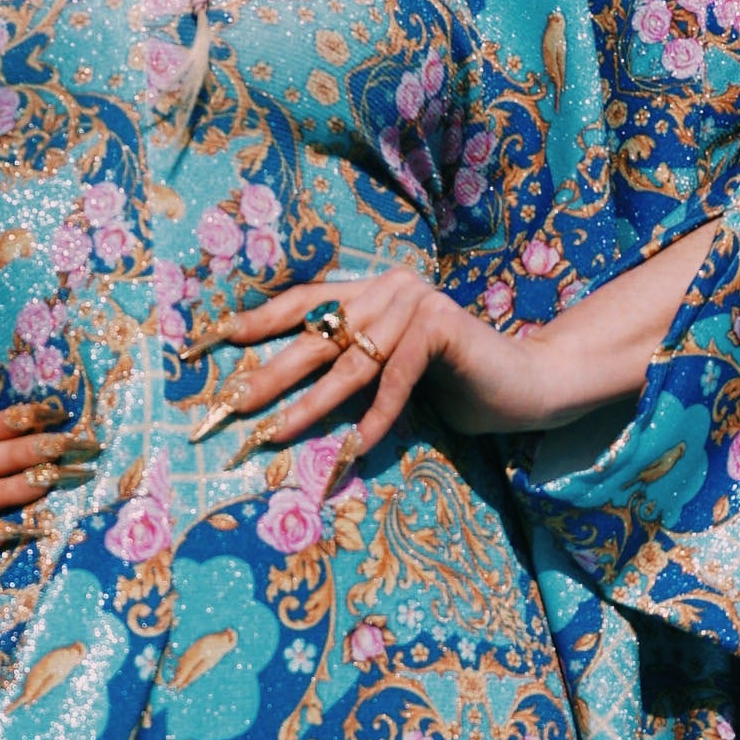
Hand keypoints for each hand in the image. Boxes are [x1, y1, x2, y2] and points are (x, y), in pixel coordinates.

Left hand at [183, 257, 537, 468]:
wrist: (523, 385)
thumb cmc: (453, 385)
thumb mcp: (387, 374)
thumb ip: (348, 366)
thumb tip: (278, 393)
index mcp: (371, 290)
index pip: (304, 303)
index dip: (258, 322)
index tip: (216, 343)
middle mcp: (389, 286)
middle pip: (315, 336)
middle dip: (269, 375)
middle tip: (232, 406)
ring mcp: (416, 302)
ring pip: (350, 364)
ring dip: (310, 406)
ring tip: (276, 434)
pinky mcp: (439, 327)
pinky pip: (393, 383)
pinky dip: (374, 421)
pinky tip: (353, 452)